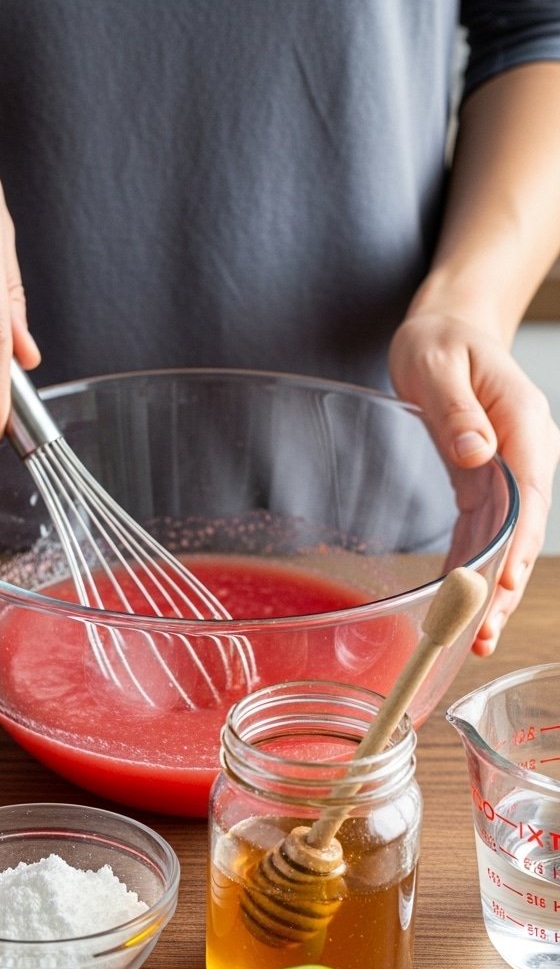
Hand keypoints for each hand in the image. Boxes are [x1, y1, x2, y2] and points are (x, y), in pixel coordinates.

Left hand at [389, 312, 559, 654]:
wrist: (448, 329)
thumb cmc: (441, 340)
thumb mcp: (439, 363)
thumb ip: (457, 410)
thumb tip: (477, 452)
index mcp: (523, 422)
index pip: (529, 491)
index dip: (518, 542)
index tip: (501, 583)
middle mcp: (525, 454)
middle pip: (523, 530)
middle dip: (504, 585)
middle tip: (481, 633)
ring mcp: (510, 474)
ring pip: (506, 542)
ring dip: (490, 592)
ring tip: (474, 640)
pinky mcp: (488, 486)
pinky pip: (484, 536)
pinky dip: (473, 572)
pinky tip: (460, 610)